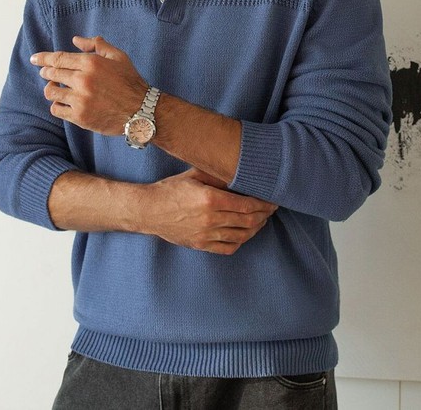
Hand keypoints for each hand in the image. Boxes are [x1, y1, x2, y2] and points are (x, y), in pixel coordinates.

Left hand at [30, 36, 147, 133]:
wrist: (141, 111)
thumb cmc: (130, 82)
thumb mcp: (118, 57)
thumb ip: (96, 45)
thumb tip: (75, 40)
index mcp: (91, 63)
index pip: (59, 58)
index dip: (44, 58)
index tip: (35, 58)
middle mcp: (83, 80)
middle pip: (52, 73)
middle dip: (46, 72)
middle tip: (45, 73)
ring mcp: (80, 99)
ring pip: (51, 92)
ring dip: (51, 89)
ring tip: (55, 88)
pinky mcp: (80, 117)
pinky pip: (57, 109)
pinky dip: (57, 105)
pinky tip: (63, 102)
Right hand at [143, 168, 277, 254]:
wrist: (149, 210)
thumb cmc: (171, 189)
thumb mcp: (195, 175)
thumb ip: (218, 176)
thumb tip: (241, 173)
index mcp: (210, 199)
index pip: (247, 204)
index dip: (263, 203)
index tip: (272, 200)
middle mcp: (210, 219)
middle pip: (248, 221)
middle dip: (264, 215)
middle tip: (271, 209)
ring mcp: (206, 235)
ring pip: (241, 236)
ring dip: (255, 229)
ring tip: (261, 220)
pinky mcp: (201, 245)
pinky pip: (228, 247)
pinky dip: (240, 241)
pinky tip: (244, 233)